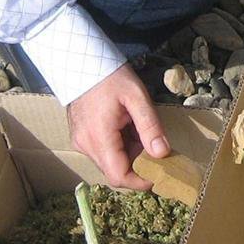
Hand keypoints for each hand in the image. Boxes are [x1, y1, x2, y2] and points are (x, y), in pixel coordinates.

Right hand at [67, 64, 169, 189]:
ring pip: (109, 162)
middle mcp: (86, 145)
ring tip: (139, 132)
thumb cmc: (111, 76)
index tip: (160, 173)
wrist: (83, 62)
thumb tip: (162, 154)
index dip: (141, 181)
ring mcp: (81, 142)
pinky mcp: (81, 137)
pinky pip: (102, 152)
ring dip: (129, 155)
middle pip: (115, 171)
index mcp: (99, 138)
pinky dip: (118, 148)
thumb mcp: (137, 97)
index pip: (119, 176)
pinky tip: (127, 129)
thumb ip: (150, 126)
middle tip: (155, 148)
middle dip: (138, 165)